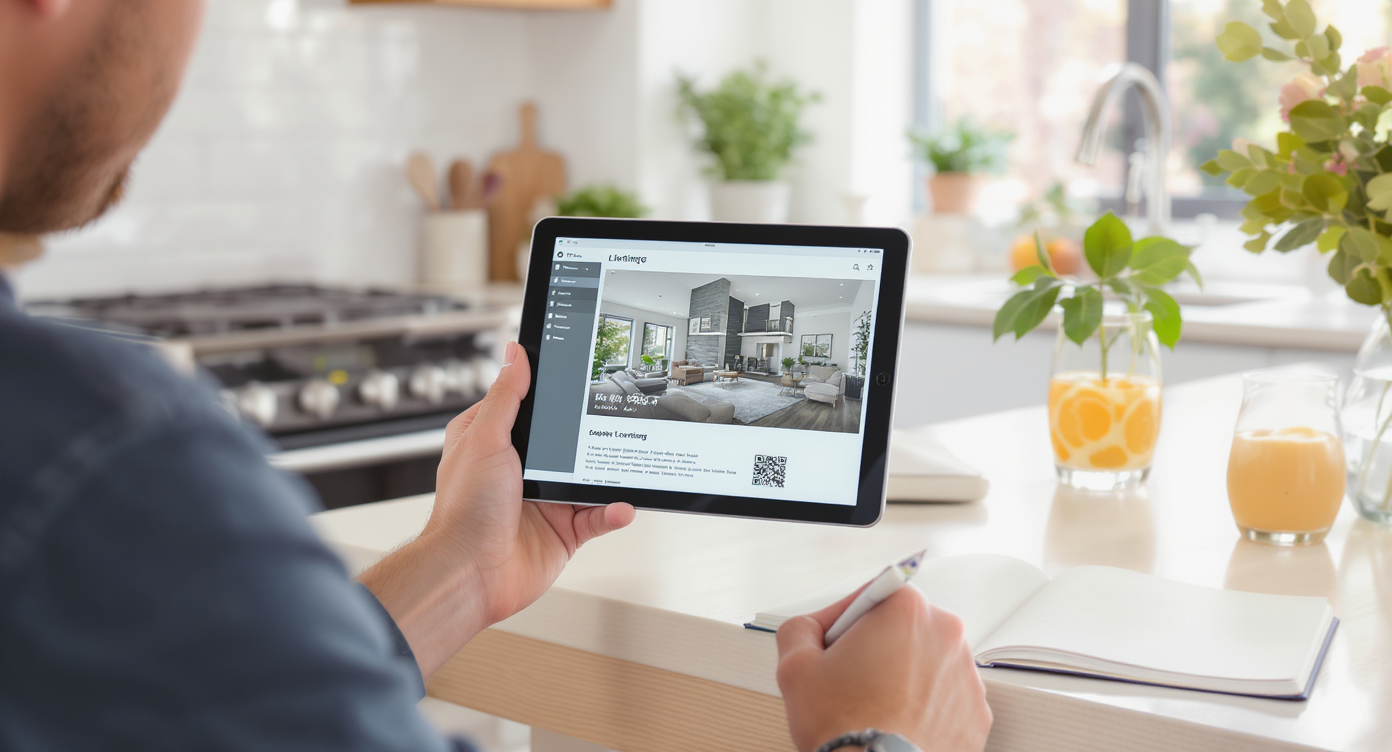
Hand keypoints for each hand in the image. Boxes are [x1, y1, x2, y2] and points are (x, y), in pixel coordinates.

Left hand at [360, 342, 634, 676]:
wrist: (470, 575)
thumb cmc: (464, 512)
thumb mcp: (485, 439)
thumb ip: (507, 396)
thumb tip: (515, 354)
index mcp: (493, 443)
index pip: (527, 407)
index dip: (551, 392)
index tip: (579, 376)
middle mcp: (519, 471)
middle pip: (566, 442)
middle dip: (590, 435)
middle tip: (614, 419)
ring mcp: (543, 502)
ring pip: (589, 479)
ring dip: (609, 475)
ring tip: (627, 464)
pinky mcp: (562, 532)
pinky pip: (597, 517)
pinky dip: (612, 512)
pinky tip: (621, 505)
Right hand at [775, 584, 990, 751]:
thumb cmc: (846, 727)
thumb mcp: (794, 666)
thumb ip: (800, 629)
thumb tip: (809, 630)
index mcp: (907, 611)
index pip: (872, 595)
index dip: (847, 620)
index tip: (838, 642)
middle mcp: (946, 636)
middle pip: (903, 628)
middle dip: (878, 648)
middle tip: (850, 679)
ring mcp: (966, 677)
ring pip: (926, 664)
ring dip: (902, 678)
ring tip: (873, 707)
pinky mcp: (975, 714)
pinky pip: (944, 700)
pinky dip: (924, 708)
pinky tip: (896, 722)